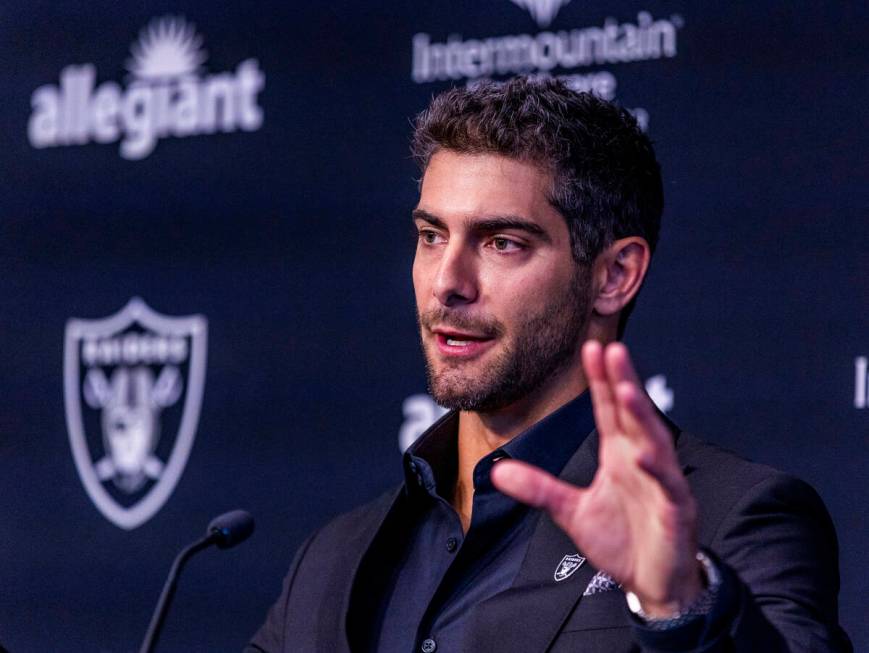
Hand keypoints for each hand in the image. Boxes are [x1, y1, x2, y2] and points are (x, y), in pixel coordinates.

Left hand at [491, 341, 701, 616]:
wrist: (655, 583)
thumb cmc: (623, 541)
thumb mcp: (571, 512)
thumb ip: (539, 488)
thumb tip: (497, 471)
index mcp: (620, 455)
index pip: (609, 409)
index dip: (601, 380)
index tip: (591, 348)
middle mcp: (642, 460)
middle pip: (632, 414)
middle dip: (622, 381)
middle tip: (610, 348)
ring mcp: (661, 483)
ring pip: (653, 442)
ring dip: (641, 415)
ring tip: (626, 389)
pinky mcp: (676, 510)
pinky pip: (667, 486)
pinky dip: (657, 470)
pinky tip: (642, 456)